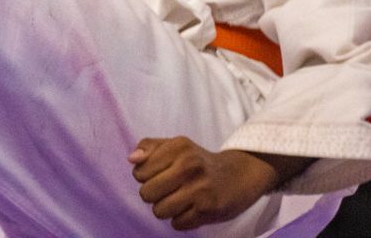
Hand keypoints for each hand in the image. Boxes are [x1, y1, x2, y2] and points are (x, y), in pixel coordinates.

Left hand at [128, 137, 280, 231]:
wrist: (238, 176)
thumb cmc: (197, 161)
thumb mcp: (175, 145)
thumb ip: (149, 147)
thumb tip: (131, 159)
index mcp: (178, 146)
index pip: (139, 172)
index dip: (143, 177)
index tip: (156, 174)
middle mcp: (190, 166)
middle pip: (146, 194)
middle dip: (152, 194)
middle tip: (166, 189)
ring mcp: (200, 189)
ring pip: (159, 211)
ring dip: (165, 209)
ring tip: (177, 199)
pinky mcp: (209, 210)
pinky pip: (177, 224)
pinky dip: (180, 219)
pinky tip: (190, 208)